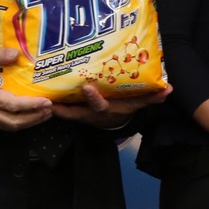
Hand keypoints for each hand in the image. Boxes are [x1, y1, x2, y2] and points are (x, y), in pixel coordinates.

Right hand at [0, 46, 51, 130]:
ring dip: (29, 122)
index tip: (46, 101)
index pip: (11, 105)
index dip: (30, 105)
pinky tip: (30, 116)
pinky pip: (3, 125)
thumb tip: (15, 54)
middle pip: (13, 121)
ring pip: (9, 126)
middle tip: (50, 110)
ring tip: (44, 114)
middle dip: (34, 117)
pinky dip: (19, 122)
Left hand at [52, 83, 171, 128]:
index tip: (88, 88)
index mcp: (105, 109)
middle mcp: (90, 113)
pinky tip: (41, 92)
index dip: (94, 98)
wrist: (112, 119)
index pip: (100, 105)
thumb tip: (169, 89)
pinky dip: (52, 104)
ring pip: (64, 111)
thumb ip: (152, 97)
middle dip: (63, 106)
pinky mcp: (72, 112)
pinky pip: (61, 109)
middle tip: (52, 97)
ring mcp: (80, 114)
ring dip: (53, 105)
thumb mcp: (137, 103)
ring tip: (39, 93)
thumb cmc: (123, 107)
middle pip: (76, 111)